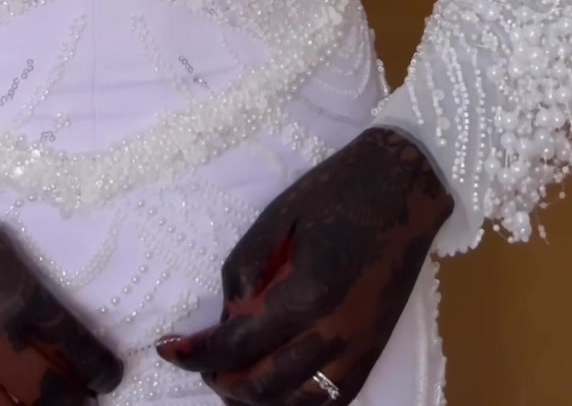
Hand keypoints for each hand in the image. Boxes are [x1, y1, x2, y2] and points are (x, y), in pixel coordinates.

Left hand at [156, 127, 452, 405]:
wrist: (405, 187)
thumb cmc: (337, 191)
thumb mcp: (278, 216)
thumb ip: (244, 268)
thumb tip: (227, 314)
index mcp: (308, 293)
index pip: (238, 344)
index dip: (196, 353)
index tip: (167, 350)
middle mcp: (334, 334)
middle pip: (262, 386)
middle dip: (221, 379)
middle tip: (199, 359)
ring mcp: (357, 351)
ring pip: (294, 403)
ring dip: (255, 398)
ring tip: (231, 374)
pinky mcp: (372, 354)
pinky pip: (330, 402)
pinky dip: (295, 402)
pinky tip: (275, 385)